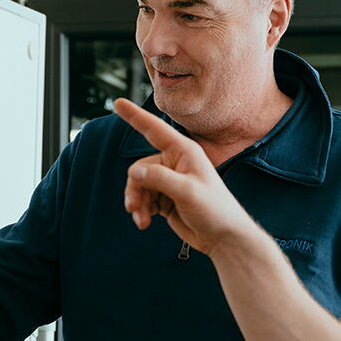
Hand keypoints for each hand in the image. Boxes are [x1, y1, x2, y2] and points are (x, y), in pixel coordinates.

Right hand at [114, 98, 259, 254]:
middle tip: (134, 208)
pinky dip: (142, 210)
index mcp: (184, 152)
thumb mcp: (188, 192)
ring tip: (142, 220)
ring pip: (139, 185)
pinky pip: (143, 198)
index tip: (118, 103)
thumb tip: (134, 172)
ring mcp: (169, 180)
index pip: (154, 129)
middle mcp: (175, 162)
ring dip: (138, 202)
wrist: (222, 238)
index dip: (134, 116)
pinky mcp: (165, 197)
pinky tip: (146, 221)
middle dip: (135, 189)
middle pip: (140, 168)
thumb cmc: (215, 210)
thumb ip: (160, 179)